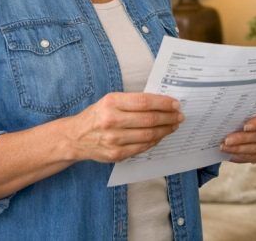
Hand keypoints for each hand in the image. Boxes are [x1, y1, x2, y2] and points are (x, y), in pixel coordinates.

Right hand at [67, 92, 183, 162]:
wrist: (75, 138)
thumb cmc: (98, 115)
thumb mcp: (110, 100)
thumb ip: (133, 101)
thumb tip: (162, 103)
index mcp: (112, 102)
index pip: (145, 102)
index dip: (164, 103)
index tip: (176, 103)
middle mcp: (112, 120)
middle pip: (149, 119)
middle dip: (169, 117)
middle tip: (180, 116)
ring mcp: (113, 139)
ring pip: (148, 135)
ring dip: (165, 130)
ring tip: (173, 125)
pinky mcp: (116, 154)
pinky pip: (142, 147)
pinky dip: (155, 141)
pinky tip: (160, 136)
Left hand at [220, 107, 255, 163]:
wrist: (241, 119)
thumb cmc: (241, 110)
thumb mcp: (240, 105)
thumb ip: (236, 107)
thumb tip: (223, 109)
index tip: (245, 126)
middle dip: (242, 139)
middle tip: (226, 140)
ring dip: (238, 149)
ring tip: (223, 147)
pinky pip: (253, 158)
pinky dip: (241, 157)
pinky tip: (230, 155)